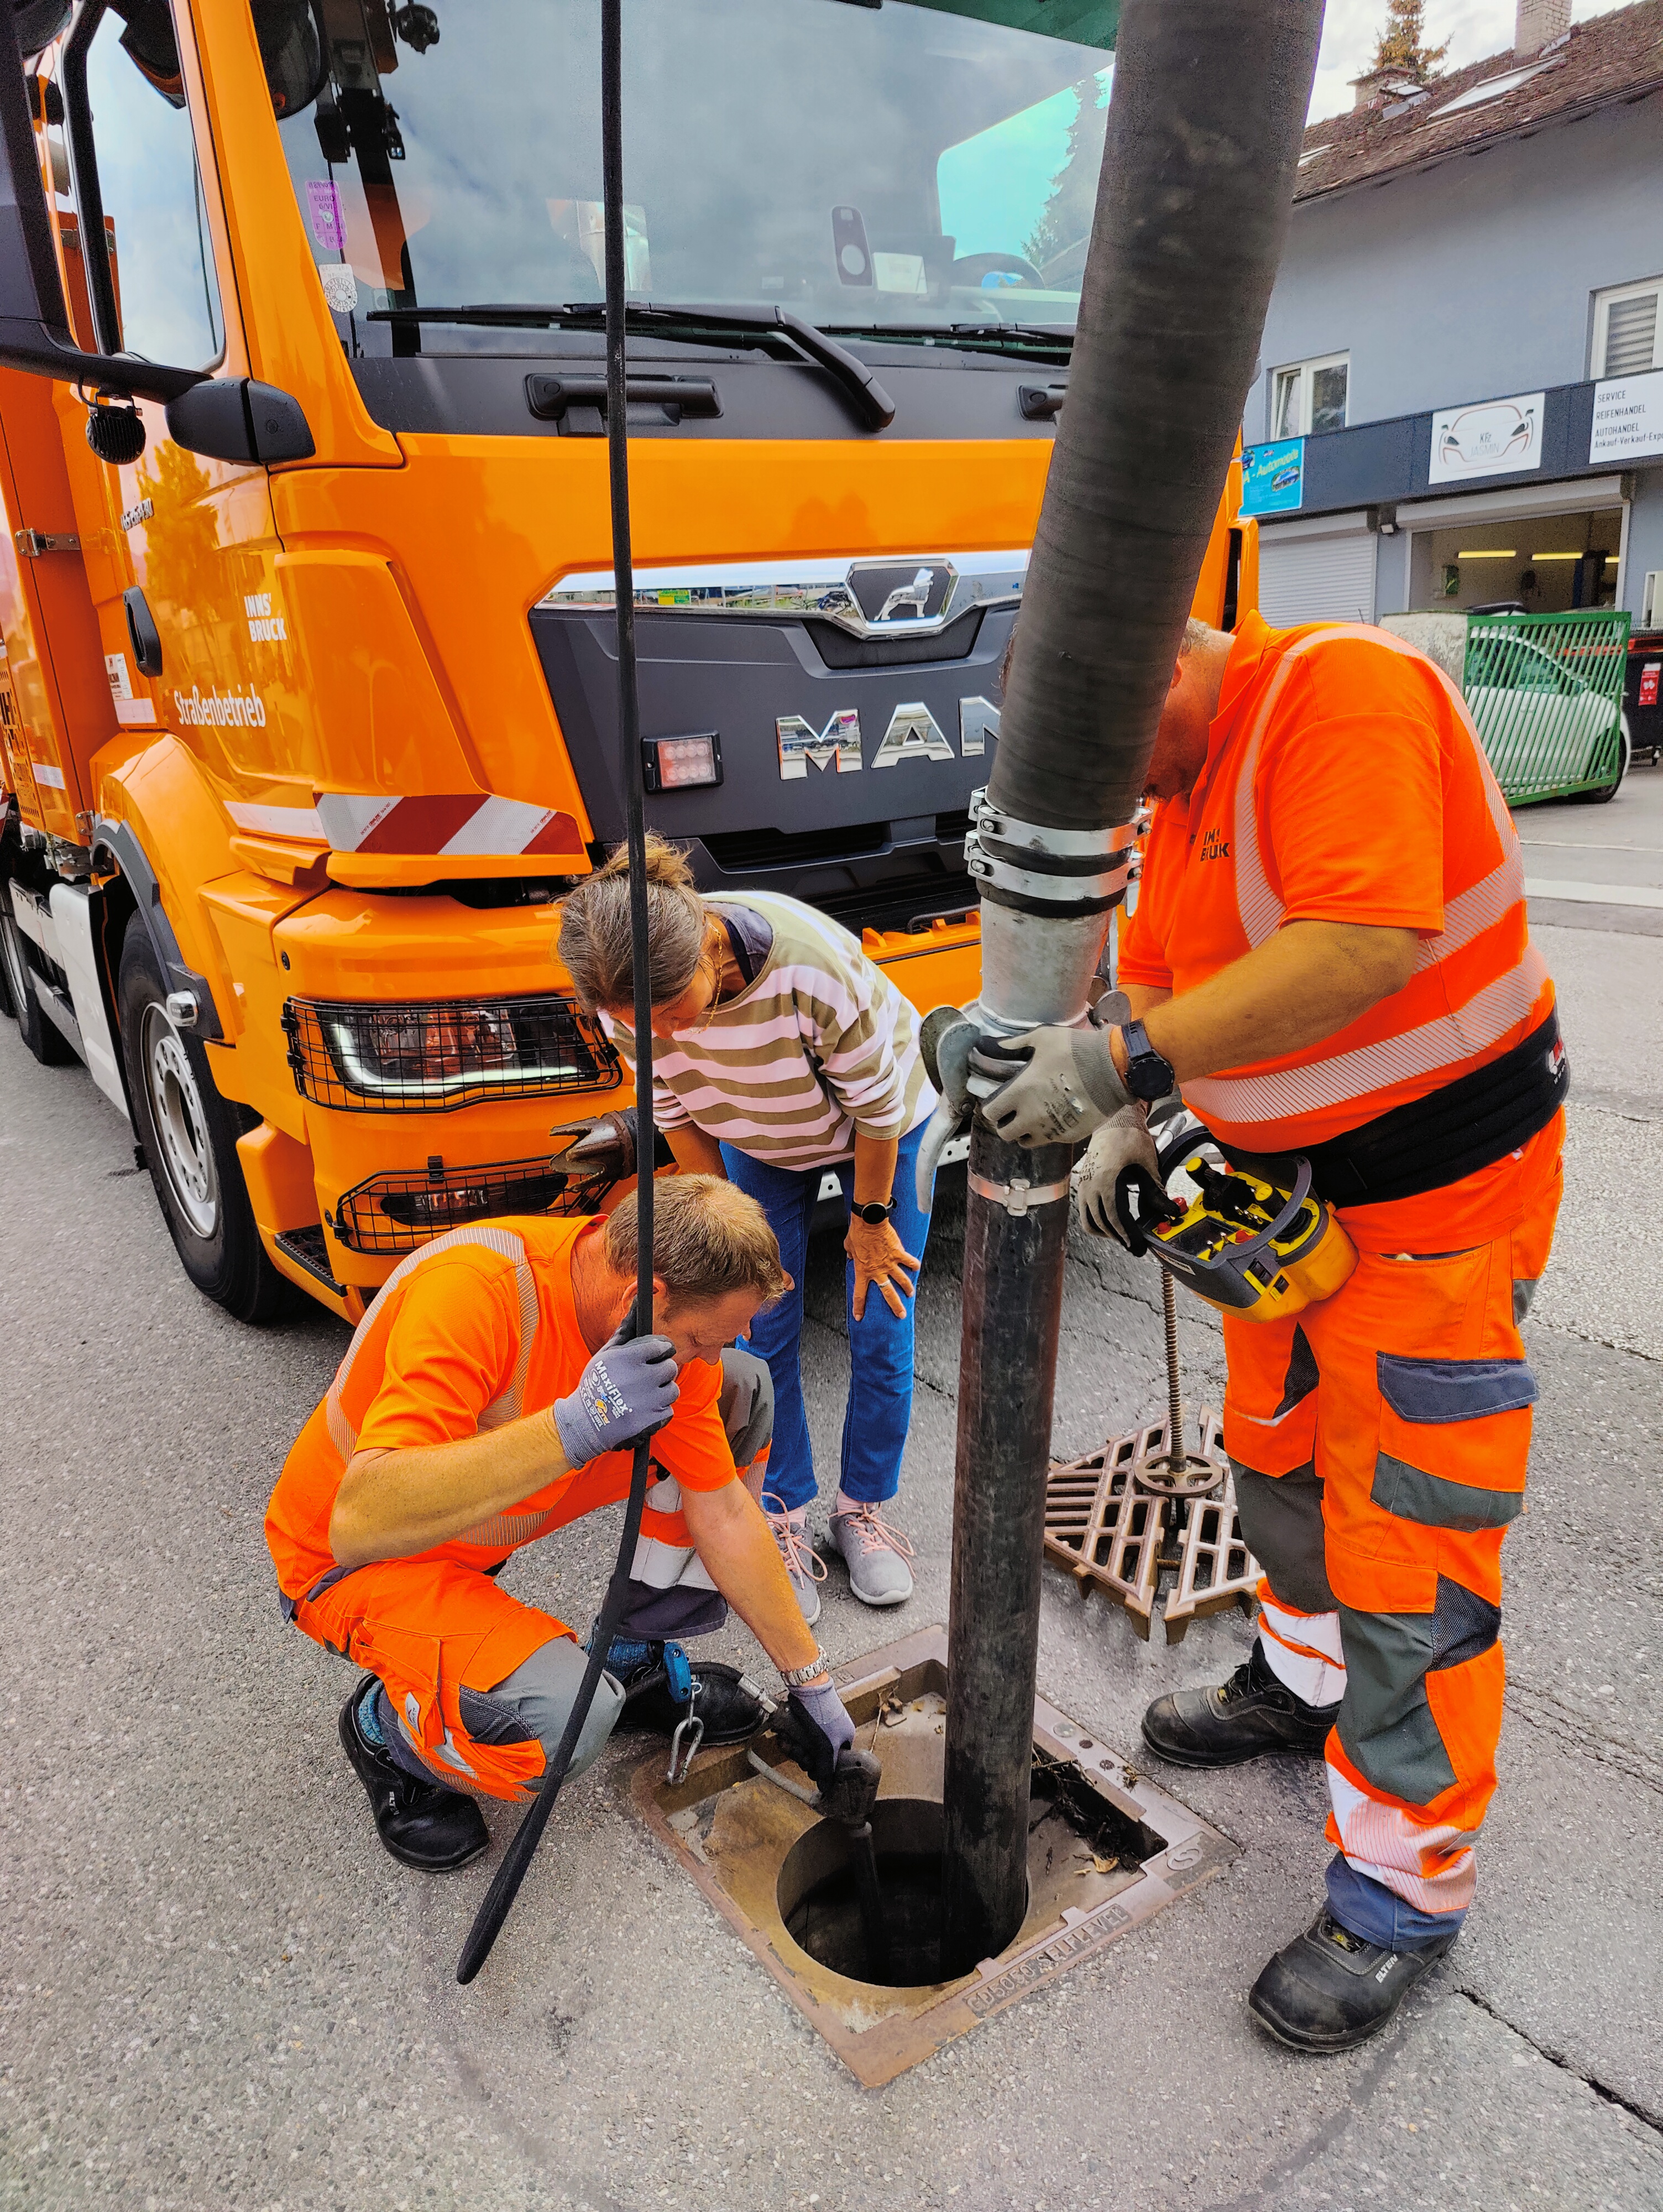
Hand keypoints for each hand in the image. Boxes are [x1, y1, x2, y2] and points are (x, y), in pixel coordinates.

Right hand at [552, 1326, 678, 1466]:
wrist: (584, 1422)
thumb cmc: (596, 1383)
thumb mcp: (605, 1354)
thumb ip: (624, 1330)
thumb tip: (636, 1303)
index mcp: (627, 1358)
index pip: (662, 1346)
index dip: (662, 1350)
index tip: (659, 1354)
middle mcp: (638, 1378)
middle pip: (671, 1367)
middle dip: (662, 1371)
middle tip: (650, 1376)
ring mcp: (645, 1401)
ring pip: (673, 1390)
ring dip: (663, 1392)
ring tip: (646, 1394)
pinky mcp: (648, 1421)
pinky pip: (668, 1410)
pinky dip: (659, 1411)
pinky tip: (644, 1409)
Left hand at [775, 1681, 856, 1797]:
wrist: (806, 1685)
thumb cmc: (823, 1711)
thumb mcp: (827, 1745)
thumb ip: (826, 1767)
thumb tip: (825, 1787)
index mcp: (844, 1738)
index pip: (833, 1762)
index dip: (820, 1766)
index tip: (811, 1768)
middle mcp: (832, 1733)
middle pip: (816, 1756)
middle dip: (803, 1755)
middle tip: (798, 1751)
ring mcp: (816, 1726)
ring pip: (803, 1747)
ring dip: (793, 1747)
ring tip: (787, 1742)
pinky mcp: (802, 1720)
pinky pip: (795, 1736)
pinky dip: (788, 1738)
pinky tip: (783, 1736)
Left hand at [845, 1213, 920, 1320]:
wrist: (869, 1221)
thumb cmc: (858, 1233)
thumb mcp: (848, 1246)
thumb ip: (850, 1255)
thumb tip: (850, 1256)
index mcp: (863, 1271)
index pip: (859, 1294)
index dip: (859, 1307)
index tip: (859, 1317)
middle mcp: (878, 1270)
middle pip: (888, 1293)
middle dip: (895, 1306)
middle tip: (901, 1314)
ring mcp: (889, 1263)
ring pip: (902, 1281)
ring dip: (907, 1288)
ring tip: (910, 1294)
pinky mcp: (898, 1253)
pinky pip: (909, 1261)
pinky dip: (914, 1265)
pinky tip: (916, 1268)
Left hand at [975, 1022, 1129, 1146]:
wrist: (1112, 1069)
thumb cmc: (1075, 1050)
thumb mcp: (1041, 1038)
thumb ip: (1013, 1044)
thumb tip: (991, 1044)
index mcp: (1020, 1093)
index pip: (991, 1113)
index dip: (992, 1108)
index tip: (998, 1102)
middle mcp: (1032, 1116)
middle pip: (1005, 1134)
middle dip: (1006, 1124)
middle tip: (1014, 1111)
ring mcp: (1051, 1129)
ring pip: (1026, 1142)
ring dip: (1025, 1132)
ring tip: (1033, 1116)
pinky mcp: (1069, 1136)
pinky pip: (1051, 1140)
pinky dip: (1049, 1132)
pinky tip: (1056, 1115)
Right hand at [1076, 1104, 1161, 1246]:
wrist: (1113, 1120)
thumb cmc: (1129, 1138)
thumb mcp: (1147, 1164)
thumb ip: (1157, 1191)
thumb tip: (1171, 1211)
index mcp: (1106, 1179)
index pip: (1115, 1216)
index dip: (1126, 1234)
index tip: (1137, 1245)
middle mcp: (1090, 1185)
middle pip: (1102, 1222)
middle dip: (1119, 1238)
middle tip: (1135, 1247)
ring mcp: (1084, 1185)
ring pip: (1089, 1221)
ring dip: (1106, 1233)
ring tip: (1124, 1238)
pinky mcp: (1083, 1184)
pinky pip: (1085, 1212)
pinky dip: (1097, 1223)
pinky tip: (1112, 1225)